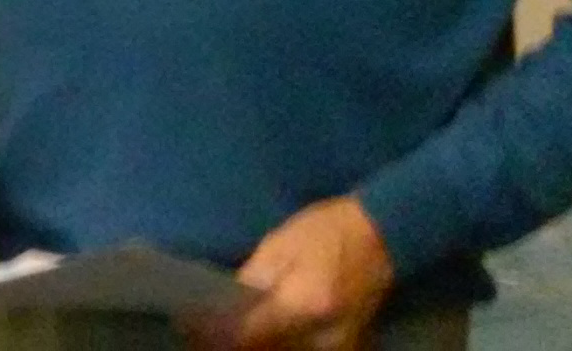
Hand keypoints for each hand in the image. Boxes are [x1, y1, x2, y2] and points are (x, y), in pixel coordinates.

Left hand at [189, 197, 393, 349]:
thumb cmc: (326, 231)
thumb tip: (218, 308)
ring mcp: (337, 347)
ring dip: (252, 345)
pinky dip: (276, 346)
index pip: (247, 335)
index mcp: (303, 305)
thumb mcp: (278, 247)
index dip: (214, 334)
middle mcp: (322, 336)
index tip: (189, 325)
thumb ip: (250, 282)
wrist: (383, 236)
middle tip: (200, 331)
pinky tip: (260, 333)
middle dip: (229, 343)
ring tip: (226, 331)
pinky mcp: (345, 348)